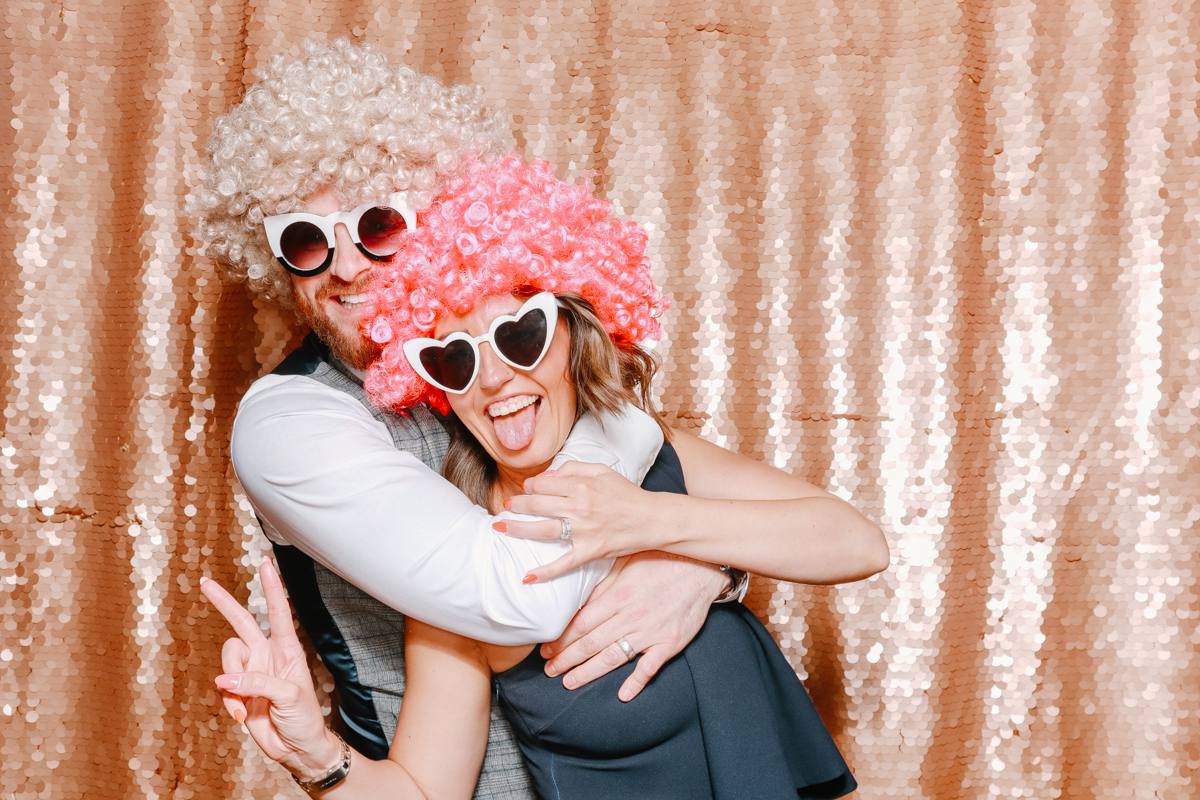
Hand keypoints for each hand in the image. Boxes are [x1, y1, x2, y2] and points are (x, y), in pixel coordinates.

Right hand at [199, 557, 342, 781]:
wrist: (296, 747)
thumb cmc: (304, 717)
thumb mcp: (289, 695)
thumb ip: (258, 682)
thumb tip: (224, 679)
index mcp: (287, 648)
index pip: (278, 611)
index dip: (271, 587)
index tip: (264, 563)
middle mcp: (266, 654)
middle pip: (241, 622)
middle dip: (223, 602)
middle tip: (205, 583)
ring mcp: (250, 672)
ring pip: (227, 659)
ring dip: (232, 683)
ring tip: (247, 706)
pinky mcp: (237, 691)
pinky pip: (223, 688)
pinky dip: (230, 703)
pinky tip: (243, 716)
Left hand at [499, 461, 671, 581]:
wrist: (652, 519)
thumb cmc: (628, 494)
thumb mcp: (604, 471)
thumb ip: (575, 468)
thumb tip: (549, 475)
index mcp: (582, 485)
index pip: (544, 484)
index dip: (530, 485)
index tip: (525, 489)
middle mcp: (579, 507)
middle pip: (537, 504)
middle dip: (517, 504)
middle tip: (506, 507)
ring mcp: (583, 531)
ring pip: (542, 530)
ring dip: (517, 528)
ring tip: (500, 527)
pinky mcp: (590, 551)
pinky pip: (563, 563)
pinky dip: (545, 572)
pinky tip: (527, 577)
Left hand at [540, 552, 727, 700]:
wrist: (702, 567)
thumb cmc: (661, 561)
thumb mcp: (626, 563)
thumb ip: (603, 584)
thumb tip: (577, 600)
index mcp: (617, 596)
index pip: (580, 623)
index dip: (561, 639)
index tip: (546, 648)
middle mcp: (630, 616)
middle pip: (590, 643)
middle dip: (566, 659)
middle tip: (548, 669)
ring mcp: (650, 632)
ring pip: (612, 657)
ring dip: (587, 673)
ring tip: (569, 683)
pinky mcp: (670, 642)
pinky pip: (650, 667)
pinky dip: (636, 682)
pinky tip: (623, 695)